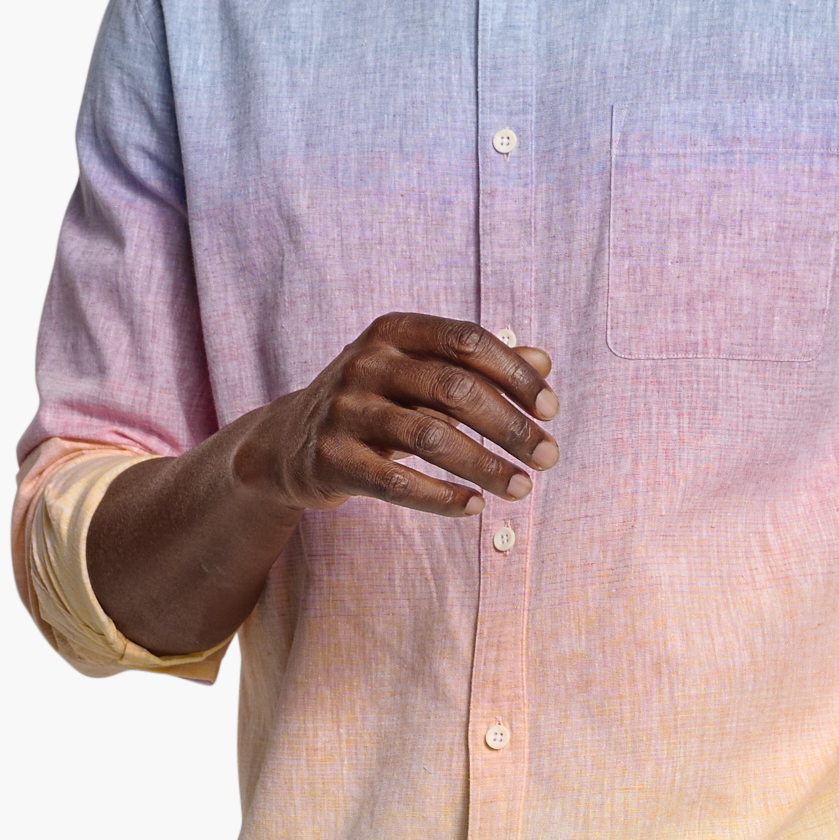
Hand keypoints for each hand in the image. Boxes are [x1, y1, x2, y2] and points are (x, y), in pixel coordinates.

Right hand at [244, 312, 560, 517]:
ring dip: (486, 467)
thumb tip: (544, 363)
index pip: (467, 341)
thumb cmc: (374, 402)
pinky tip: (475, 507)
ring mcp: (344, 410)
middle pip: (455, 389)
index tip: (551, 409)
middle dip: (510, 426)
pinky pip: (396, 481)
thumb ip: (478, 367)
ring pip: (432, 438)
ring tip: (523, 489)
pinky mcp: (331, 458)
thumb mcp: (418, 374)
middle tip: (550, 456)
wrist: (287, 444)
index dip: (515, 375)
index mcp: (394, 332)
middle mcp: (366, 363)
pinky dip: (441, 497)